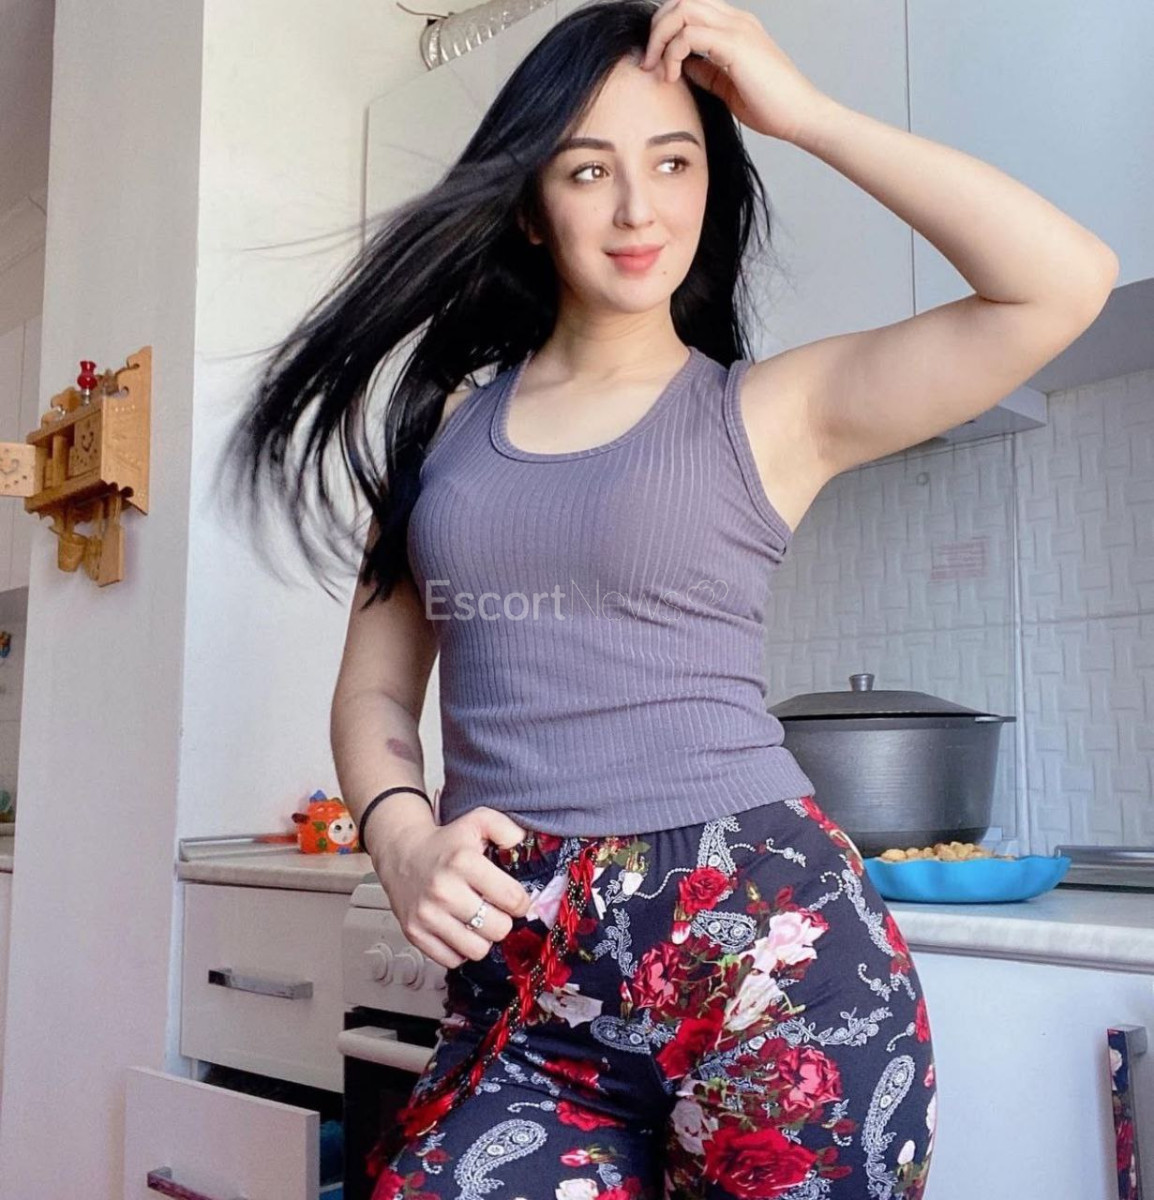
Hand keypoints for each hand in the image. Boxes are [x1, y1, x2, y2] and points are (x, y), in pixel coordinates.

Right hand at [372, 805, 532, 970]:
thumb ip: (507, 828)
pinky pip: (452, 960)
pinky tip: (459, 929)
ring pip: (477, 950)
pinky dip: (460, 949)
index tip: (514, 898)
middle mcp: (443, 890)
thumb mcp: (478, 820)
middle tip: (494, 909)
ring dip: (482, 938)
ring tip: (477, 920)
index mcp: (463, 862)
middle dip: (502, 920)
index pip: (512, 899)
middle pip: (498, 929)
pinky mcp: (414, 933)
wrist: (402, 853)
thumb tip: (523, 845)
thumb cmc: (446, 842)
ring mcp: (427, 915)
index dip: (521, 901)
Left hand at [640, 0, 828, 143]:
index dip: (666, 30)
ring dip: (660, 38)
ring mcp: (737, 28)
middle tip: (649, 62)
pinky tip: (672, 76)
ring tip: (656, 68)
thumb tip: (680, 65)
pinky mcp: (735, 44)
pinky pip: (689, 34)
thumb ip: (705, 71)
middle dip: (657, 29)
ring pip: (682, 9)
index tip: (655, 62)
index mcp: (735, 27)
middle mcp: (735, 20)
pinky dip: (672, 53)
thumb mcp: (727, 86)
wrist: (799, 116)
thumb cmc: (770, 106)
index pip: (690, 8)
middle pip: (681, 0)